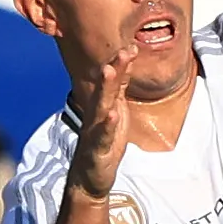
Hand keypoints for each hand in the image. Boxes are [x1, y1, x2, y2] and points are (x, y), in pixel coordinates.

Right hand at [67, 42, 138, 200]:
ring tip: (110, 71)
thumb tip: (125, 67)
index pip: (114, 82)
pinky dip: (107, 124)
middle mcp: (97, 114)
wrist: (90, 177)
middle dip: (115, 68)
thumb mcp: (115, 113)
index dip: (122, 64)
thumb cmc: (104, 143)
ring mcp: (95, 131)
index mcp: (105, 106)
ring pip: (101, 106)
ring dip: (106, 88)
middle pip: (107, 88)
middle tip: (124, 50)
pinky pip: (102, 135)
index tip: (132, 46)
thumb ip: (119, 91)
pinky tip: (112, 114)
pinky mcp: (97, 149)